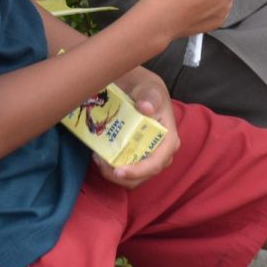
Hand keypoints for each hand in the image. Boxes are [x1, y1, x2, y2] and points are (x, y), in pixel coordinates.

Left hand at [92, 67, 180, 188]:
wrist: (139, 89)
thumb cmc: (147, 90)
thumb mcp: (149, 89)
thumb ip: (149, 97)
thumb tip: (146, 108)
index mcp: (169, 138)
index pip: (157, 162)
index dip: (139, 170)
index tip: (118, 170)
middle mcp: (161, 152)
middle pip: (144, 175)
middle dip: (122, 175)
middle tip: (101, 162)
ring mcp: (149, 156)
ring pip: (133, 178)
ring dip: (114, 173)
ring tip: (98, 159)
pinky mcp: (137, 157)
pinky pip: (126, 171)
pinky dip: (111, 169)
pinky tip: (100, 156)